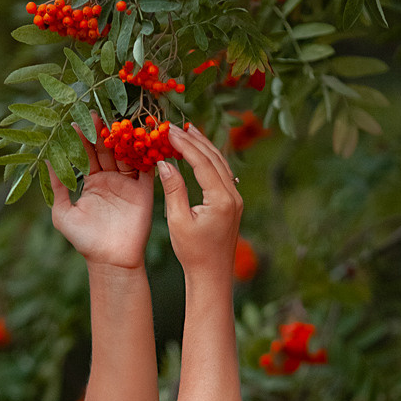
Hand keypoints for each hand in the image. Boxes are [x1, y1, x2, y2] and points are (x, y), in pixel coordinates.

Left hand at [48, 133, 152, 270]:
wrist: (111, 260)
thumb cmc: (84, 240)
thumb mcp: (63, 213)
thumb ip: (57, 186)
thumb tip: (44, 160)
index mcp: (92, 182)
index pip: (86, 154)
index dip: (81, 138)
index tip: (74, 121)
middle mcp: (110, 179)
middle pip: (106, 149)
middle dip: (101, 132)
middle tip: (95, 113)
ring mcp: (129, 183)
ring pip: (126, 154)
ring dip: (122, 138)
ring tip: (116, 121)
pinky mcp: (144, 191)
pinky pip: (147, 169)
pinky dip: (146, 154)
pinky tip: (142, 137)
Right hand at [157, 122, 243, 277]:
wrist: (212, 275)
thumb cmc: (192, 253)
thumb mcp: (178, 221)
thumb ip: (173, 189)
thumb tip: (164, 162)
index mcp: (221, 199)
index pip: (202, 163)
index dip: (184, 145)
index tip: (168, 131)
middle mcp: (233, 195)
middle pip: (214, 158)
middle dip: (194, 140)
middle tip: (175, 126)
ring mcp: (236, 198)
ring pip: (221, 163)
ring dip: (203, 146)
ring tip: (187, 131)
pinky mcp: (233, 203)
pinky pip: (222, 173)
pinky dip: (209, 159)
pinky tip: (199, 152)